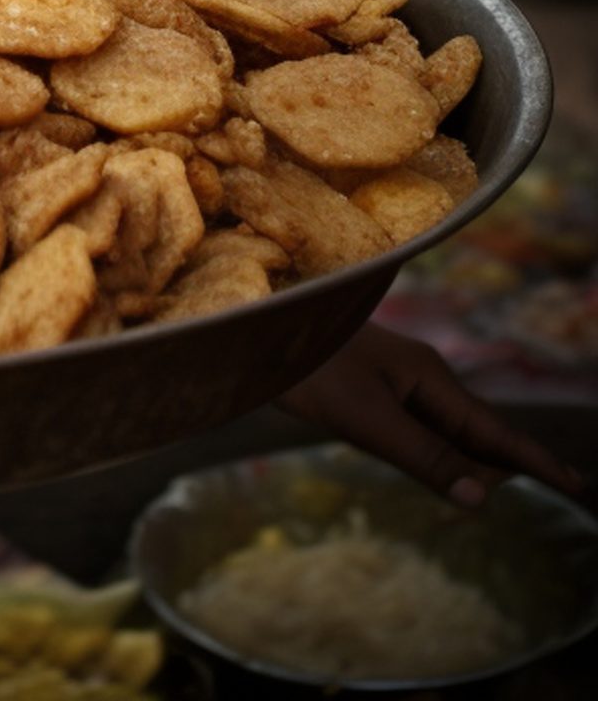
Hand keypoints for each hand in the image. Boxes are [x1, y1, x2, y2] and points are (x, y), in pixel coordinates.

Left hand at [280, 323, 585, 506]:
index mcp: (430, 379)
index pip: (496, 432)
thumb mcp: (367, 419)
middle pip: (478, 435)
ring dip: (469, 463)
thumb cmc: (310, 367)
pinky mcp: (377, 387)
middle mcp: (424, 377)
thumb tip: (480, 499)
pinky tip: (440, 465)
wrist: (258, 325)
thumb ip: (424, 458)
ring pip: (450, 432)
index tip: (579, 486)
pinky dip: (439, 452)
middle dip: (503, 467)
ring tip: (491, 485)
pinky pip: (423, 426)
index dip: (537, 462)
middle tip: (530, 491)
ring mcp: (400, 380)